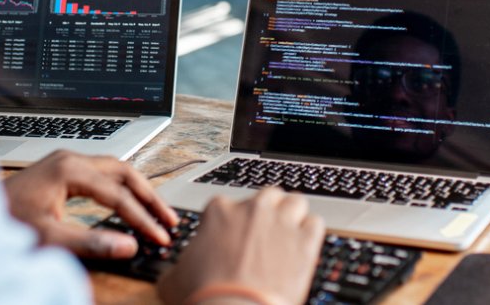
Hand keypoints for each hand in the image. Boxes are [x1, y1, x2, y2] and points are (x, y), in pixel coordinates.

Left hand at [2, 150, 177, 258]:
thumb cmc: (4, 222)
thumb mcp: (48, 237)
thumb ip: (90, 242)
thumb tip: (128, 246)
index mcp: (69, 170)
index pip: (119, 195)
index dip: (142, 218)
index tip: (160, 237)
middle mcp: (70, 159)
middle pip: (124, 172)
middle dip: (149, 197)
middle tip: (169, 220)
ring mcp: (64, 162)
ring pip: (114, 170)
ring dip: (137, 190)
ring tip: (156, 212)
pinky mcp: (60, 170)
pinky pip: (101, 173)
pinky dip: (120, 188)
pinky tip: (127, 202)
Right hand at [157, 188, 324, 304]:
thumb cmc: (203, 297)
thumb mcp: (173, 279)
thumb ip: (177, 267)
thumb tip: (174, 273)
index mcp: (219, 211)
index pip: (229, 204)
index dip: (233, 223)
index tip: (234, 239)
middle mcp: (253, 209)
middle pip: (267, 195)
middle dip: (267, 212)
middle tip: (265, 234)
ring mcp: (281, 221)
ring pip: (295, 201)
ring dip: (293, 215)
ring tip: (288, 236)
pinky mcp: (305, 240)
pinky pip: (316, 223)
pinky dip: (311, 234)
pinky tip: (304, 248)